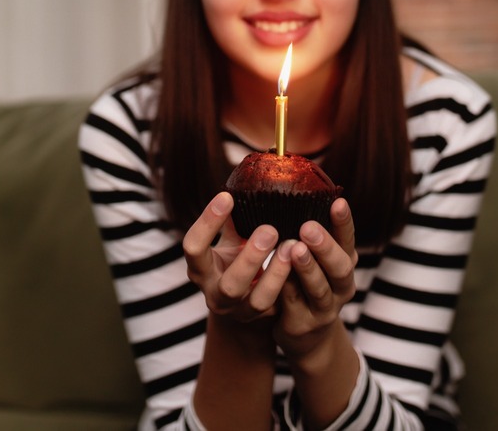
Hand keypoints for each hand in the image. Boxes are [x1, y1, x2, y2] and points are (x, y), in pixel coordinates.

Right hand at [182, 191, 292, 322]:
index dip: (207, 223)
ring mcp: (240, 311)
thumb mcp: (228, 241)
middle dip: (250, 258)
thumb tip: (246, 179)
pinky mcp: (263, 318)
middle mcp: (216, 294)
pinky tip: (303, 261)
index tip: (226, 197)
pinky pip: (279, 305)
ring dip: (277, 273)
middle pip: (229, 284)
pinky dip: (291, 282)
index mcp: (200, 269)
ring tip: (292, 247)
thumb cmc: (234, 261)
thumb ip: (233, 219)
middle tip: (270, 229)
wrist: (241, 307)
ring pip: (257, 300)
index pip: (193, 248)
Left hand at [273, 198, 357, 361]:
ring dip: (307, 268)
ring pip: (318, 289)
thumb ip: (310, 235)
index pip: (348, 240)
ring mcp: (324, 309)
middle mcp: (341, 287)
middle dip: (325, 247)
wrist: (307, 336)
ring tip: (294, 249)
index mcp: (344, 264)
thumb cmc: (308, 284)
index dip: (344, 223)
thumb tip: (293, 190)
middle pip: (340, 267)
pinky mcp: (301, 325)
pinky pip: (292, 305)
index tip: (338, 202)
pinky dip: (285, 288)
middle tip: (309, 227)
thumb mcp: (318, 261)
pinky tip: (276, 275)